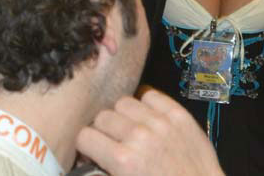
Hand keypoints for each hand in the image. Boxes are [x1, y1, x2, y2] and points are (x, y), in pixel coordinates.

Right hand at [76, 89, 224, 175]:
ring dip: (122, 115)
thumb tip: (88, 162)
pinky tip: (148, 118)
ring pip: (123, 102)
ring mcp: (160, 122)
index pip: (84, 136)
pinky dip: (146, 104)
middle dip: (103, 131)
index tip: (92, 151)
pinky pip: (150, 94)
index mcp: (122, 160)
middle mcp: (139, 136)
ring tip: (130, 129)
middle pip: (102, 117)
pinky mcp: (178, 114)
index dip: (86, 145)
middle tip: (112, 142)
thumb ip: (104, 174)